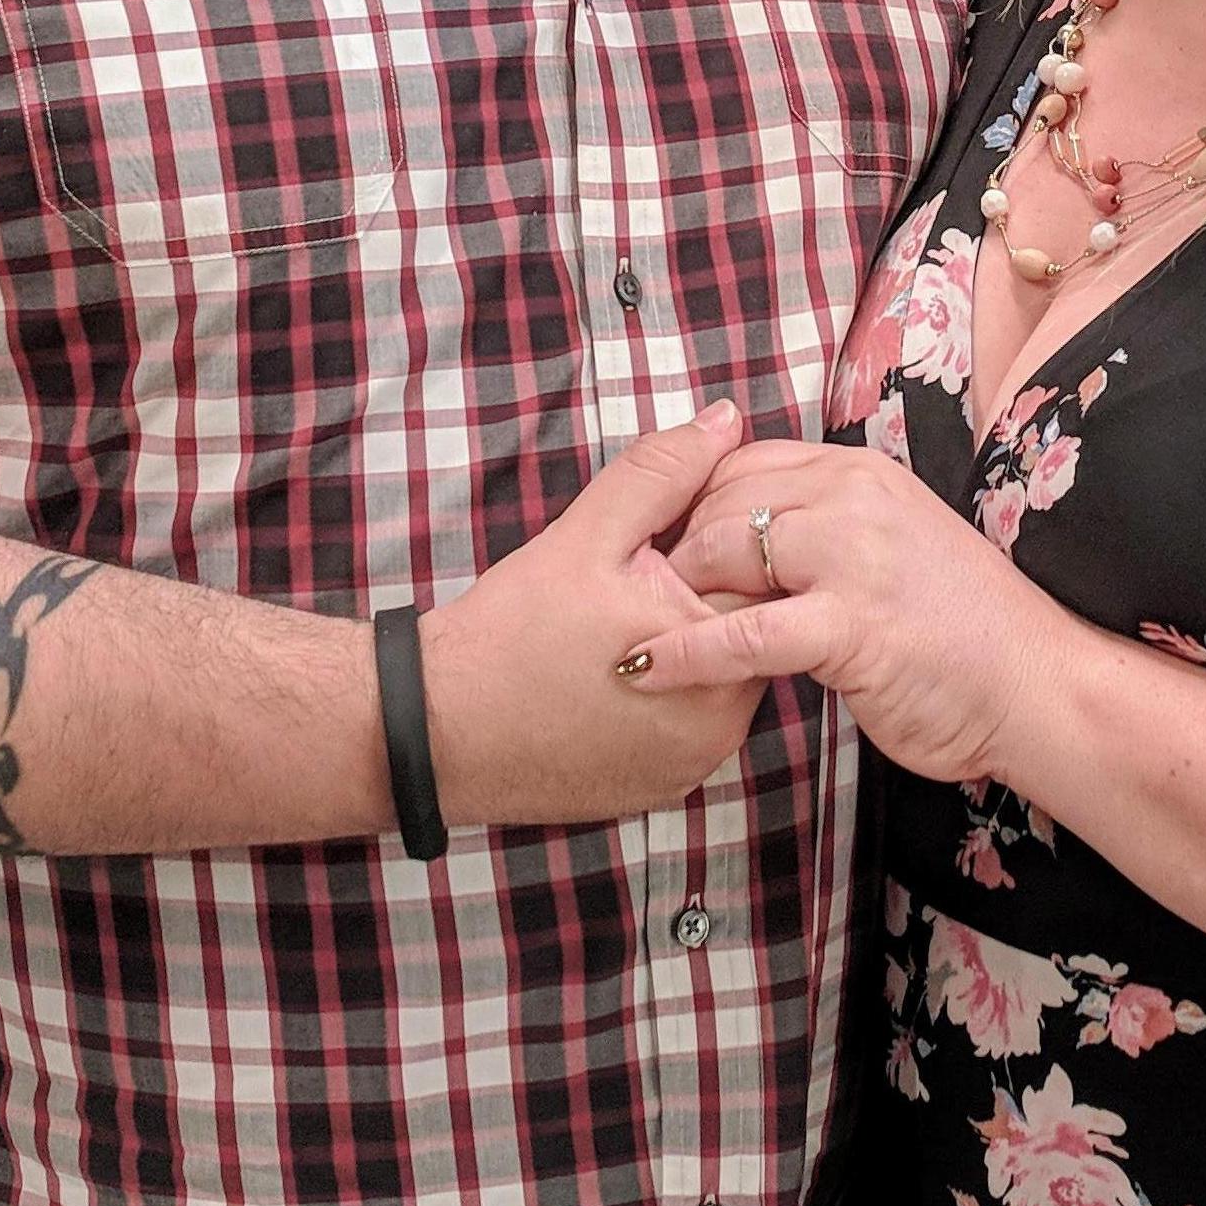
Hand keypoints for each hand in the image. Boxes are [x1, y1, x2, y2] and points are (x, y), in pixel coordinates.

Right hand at [419, 402, 769, 827]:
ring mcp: (695, 764)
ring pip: (721, 677)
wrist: (441, 728)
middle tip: (633, 588)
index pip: (764, 580)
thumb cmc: (513, 629)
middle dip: (705, 595)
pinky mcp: (667, 787)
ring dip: (691, 643)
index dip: (717, 547)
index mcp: (714, 656)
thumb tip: (727, 418)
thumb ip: (665, 471)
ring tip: (621, 626)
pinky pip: (692, 722)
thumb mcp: (588, 533)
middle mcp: (721, 724)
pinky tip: (615, 674)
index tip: (666, 545)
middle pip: (748, 633)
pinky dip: (670, 694)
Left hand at [636, 439, 1072, 784]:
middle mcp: (854, 498)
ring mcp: (853, 558)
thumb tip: (753, 530)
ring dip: (675, 593)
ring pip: (726, 550)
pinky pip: (742, 635)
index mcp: (861, 473)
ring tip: (637, 626)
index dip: (691, 502)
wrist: (1036, 685)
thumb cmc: (961, 628)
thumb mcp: (892, 545)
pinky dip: (685, 652)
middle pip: (722, 498)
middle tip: (638, 594)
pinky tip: (645, 670)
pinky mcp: (850, 627)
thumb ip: (831, 524)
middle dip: (673, 546)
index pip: (744, 461)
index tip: (659, 545)